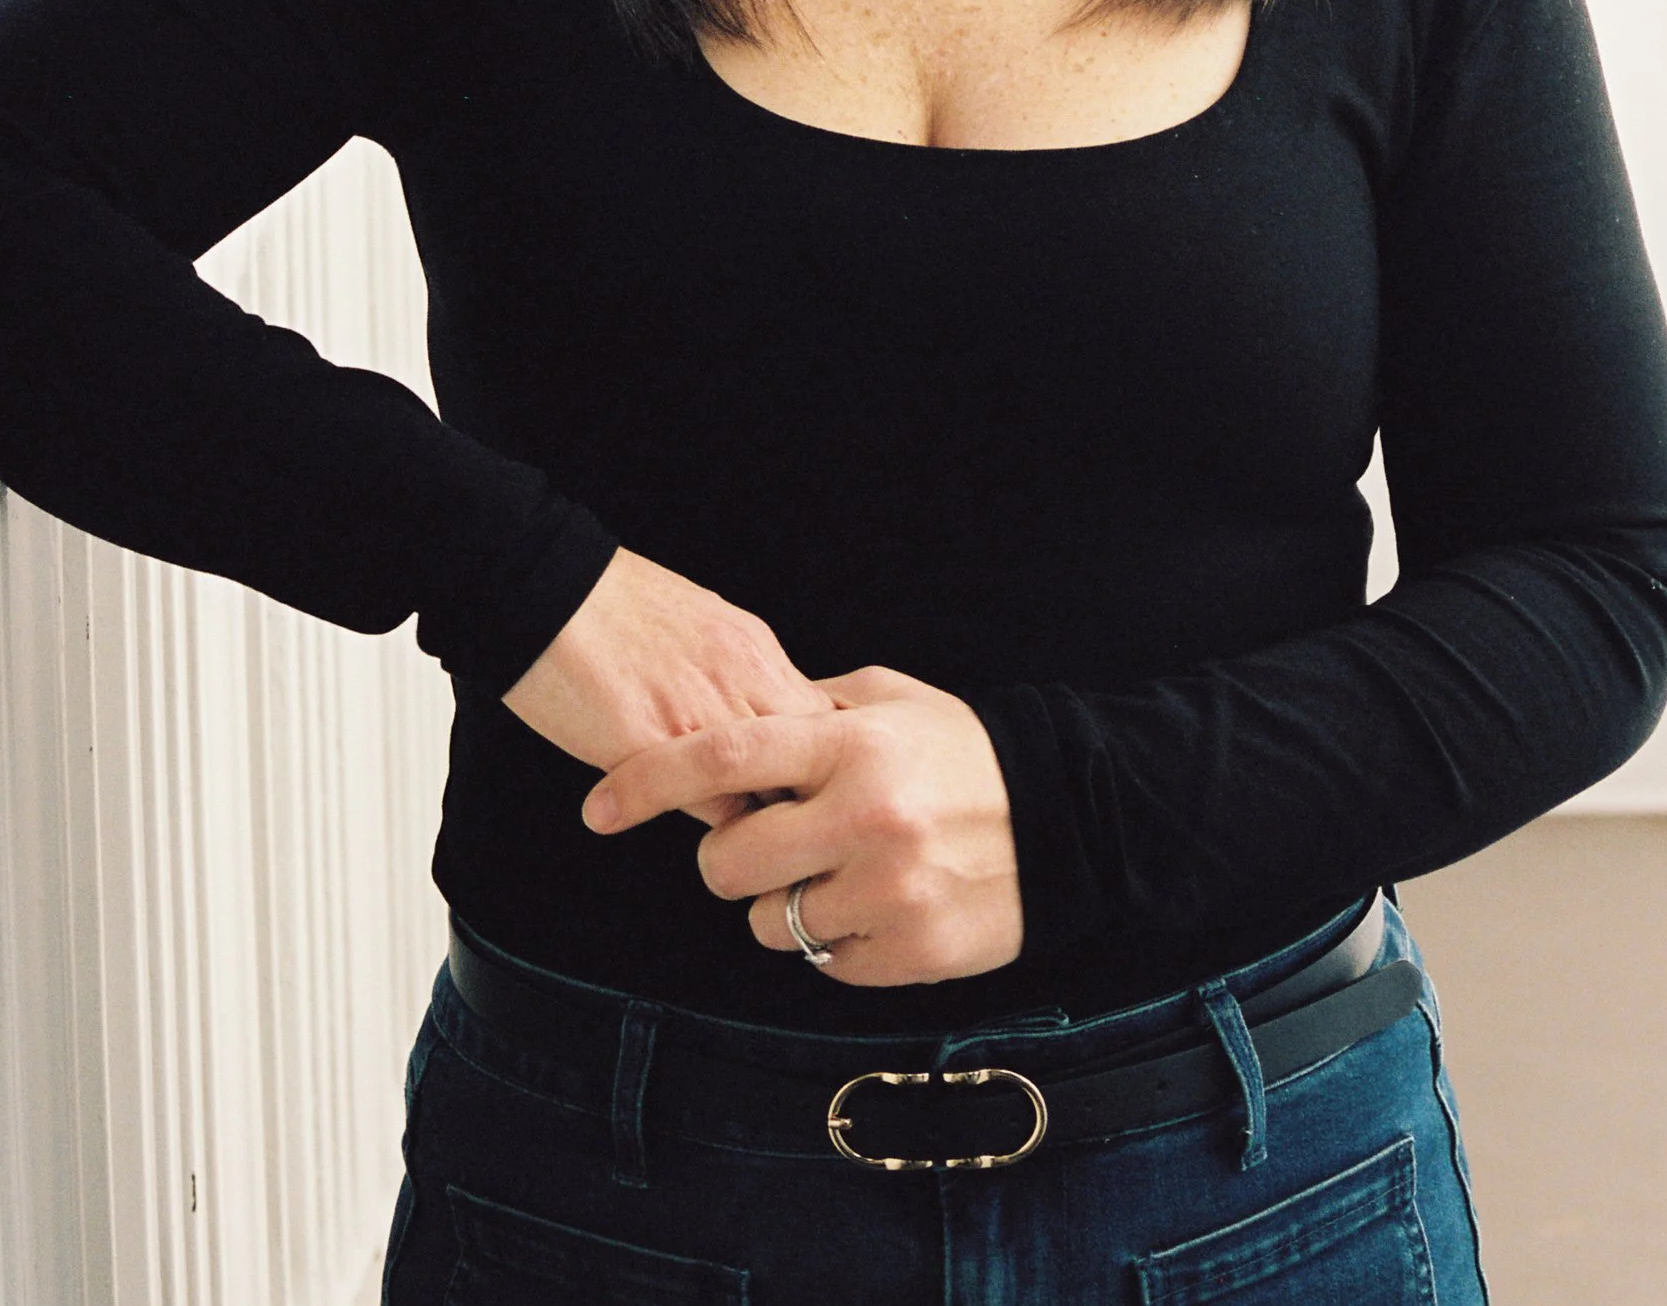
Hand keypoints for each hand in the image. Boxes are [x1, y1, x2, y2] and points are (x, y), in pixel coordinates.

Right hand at [501, 547, 826, 825]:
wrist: (543, 587)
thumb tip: (757, 710)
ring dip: (761, 815)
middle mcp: (743, 678)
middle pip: (813, 758)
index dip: (818, 758)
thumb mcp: (698, 622)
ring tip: (745, 834)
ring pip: (771, 789)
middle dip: (803, 794)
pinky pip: (715, 809)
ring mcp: (704, 713)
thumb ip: (735, 670)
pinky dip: (712, 824)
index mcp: (754, 648)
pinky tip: (695, 819)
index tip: (804, 783)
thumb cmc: (606, 604)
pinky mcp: (657, 747)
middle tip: (786, 821)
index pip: (821, 718)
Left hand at [582, 664, 1024, 986]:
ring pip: (771, 924)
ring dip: (785, 905)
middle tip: (764, 845)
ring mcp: (886, 894)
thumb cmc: (967, 754)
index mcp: (851, 745)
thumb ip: (812, 706)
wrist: (1070, 821)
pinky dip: (835, 943)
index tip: (595, 808)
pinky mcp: (907, 956)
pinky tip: (875, 906)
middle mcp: (863, 818)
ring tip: (835, 875)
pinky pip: (824, 965)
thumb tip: (735, 715)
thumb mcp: (894, 701)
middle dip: (728, 860)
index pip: (721, 760)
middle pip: (727, 863)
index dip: (646, 783)